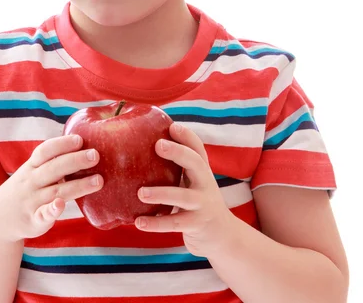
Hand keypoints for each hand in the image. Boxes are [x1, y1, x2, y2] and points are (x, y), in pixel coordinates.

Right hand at [0, 135, 103, 241]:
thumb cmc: (27, 188)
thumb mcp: (33, 171)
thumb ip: (54, 160)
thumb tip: (85, 145)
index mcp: (32, 166)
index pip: (45, 151)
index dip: (62, 144)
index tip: (80, 139)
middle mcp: (31, 181)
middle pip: (54, 168)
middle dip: (75, 160)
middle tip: (95, 155)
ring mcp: (32, 201)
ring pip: (56, 191)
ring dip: (78, 185)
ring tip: (98, 181)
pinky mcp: (34, 221)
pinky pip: (42, 215)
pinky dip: (52, 210)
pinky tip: (60, 205)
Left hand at [135, 123, 232, 257]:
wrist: (223, 235)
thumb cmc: (197, 202)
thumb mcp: (192, 182)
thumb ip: (176, 169)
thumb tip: (139, 151)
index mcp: (201, 170)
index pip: (197, 148)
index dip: (186, 136)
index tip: (172, 126)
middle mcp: (205, 183)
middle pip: (196, 162)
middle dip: (178, 152)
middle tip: (158, 145)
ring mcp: (203, 204)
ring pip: (182, 196)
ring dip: (161, 194)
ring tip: (141, 193)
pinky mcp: (197, 224)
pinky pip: (175, 223)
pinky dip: (156, 223)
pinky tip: (139, 222)